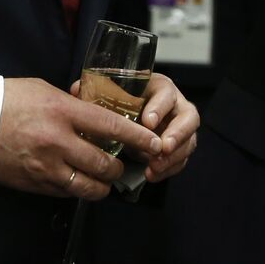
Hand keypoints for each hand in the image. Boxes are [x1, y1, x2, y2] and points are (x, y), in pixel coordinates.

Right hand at [0, 76, 162, 199]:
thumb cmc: (7, 99)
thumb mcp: (46, 91)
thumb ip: (73, 105)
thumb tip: (96, 115)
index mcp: (63, 112)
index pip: (112, 127)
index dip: (138, 137)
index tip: (154, 142)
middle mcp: (58, 142)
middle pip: (105, 165)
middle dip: (119, 168)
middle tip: (123, 163)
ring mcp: (45, 167)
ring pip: (88, 187)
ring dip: (101, 185)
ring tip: (104, 178)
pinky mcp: (33, 184)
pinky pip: (65, 194)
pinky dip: (76, 189)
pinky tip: (77, 180)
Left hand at [69, 71, 198, 182]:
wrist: (135, 113)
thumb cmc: (126, 100)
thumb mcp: (111, 92)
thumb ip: (95, 90)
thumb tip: (75, 90)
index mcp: (160, 88)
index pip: (166, 94)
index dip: (159, 107)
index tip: (147, 121)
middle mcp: (176, 106)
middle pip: (189, 117)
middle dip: (178, 133)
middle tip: (163, 147)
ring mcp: (180, 127)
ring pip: (189, 140)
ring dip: (174, 156)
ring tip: (155, 167)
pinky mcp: (179, 146)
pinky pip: (182, 159)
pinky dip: (169, 169)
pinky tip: (153, 175)